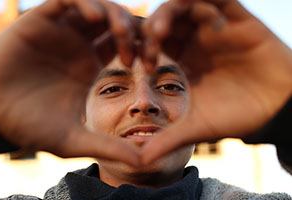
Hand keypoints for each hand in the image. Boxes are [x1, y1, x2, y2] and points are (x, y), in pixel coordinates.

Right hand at [0, 0, 139, 165]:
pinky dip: (86, 2)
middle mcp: (80, 45)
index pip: (128, 46)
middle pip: (119, 23)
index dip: (144, 50)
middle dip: (137, 31)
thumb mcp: (74, 139)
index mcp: (91, 66)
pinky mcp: (42, 20)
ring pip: (99, 7)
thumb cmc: (29, 124)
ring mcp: (62, 31)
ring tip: (122, 34)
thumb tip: (141, 161)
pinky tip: (94, 19)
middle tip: (143, 49)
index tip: (151, 65)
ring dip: (117, 15)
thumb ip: (107, 147)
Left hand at [141, 0, 291, 163]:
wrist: (277, 110)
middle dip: (151, 27)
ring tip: (161, 31)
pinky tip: (197, 14)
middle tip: (147, 42)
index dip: (140, 49)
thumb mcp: (197, 127)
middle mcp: (196, 41)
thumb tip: (139, 161)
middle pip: (165, 20)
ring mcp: (216, 28)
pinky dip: (205, 0)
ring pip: (186, 4)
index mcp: (183, 60)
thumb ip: (168, 139)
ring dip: (169, 12)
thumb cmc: (237, 116)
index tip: (136, 64)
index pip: (153, 43)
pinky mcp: (239, 19)